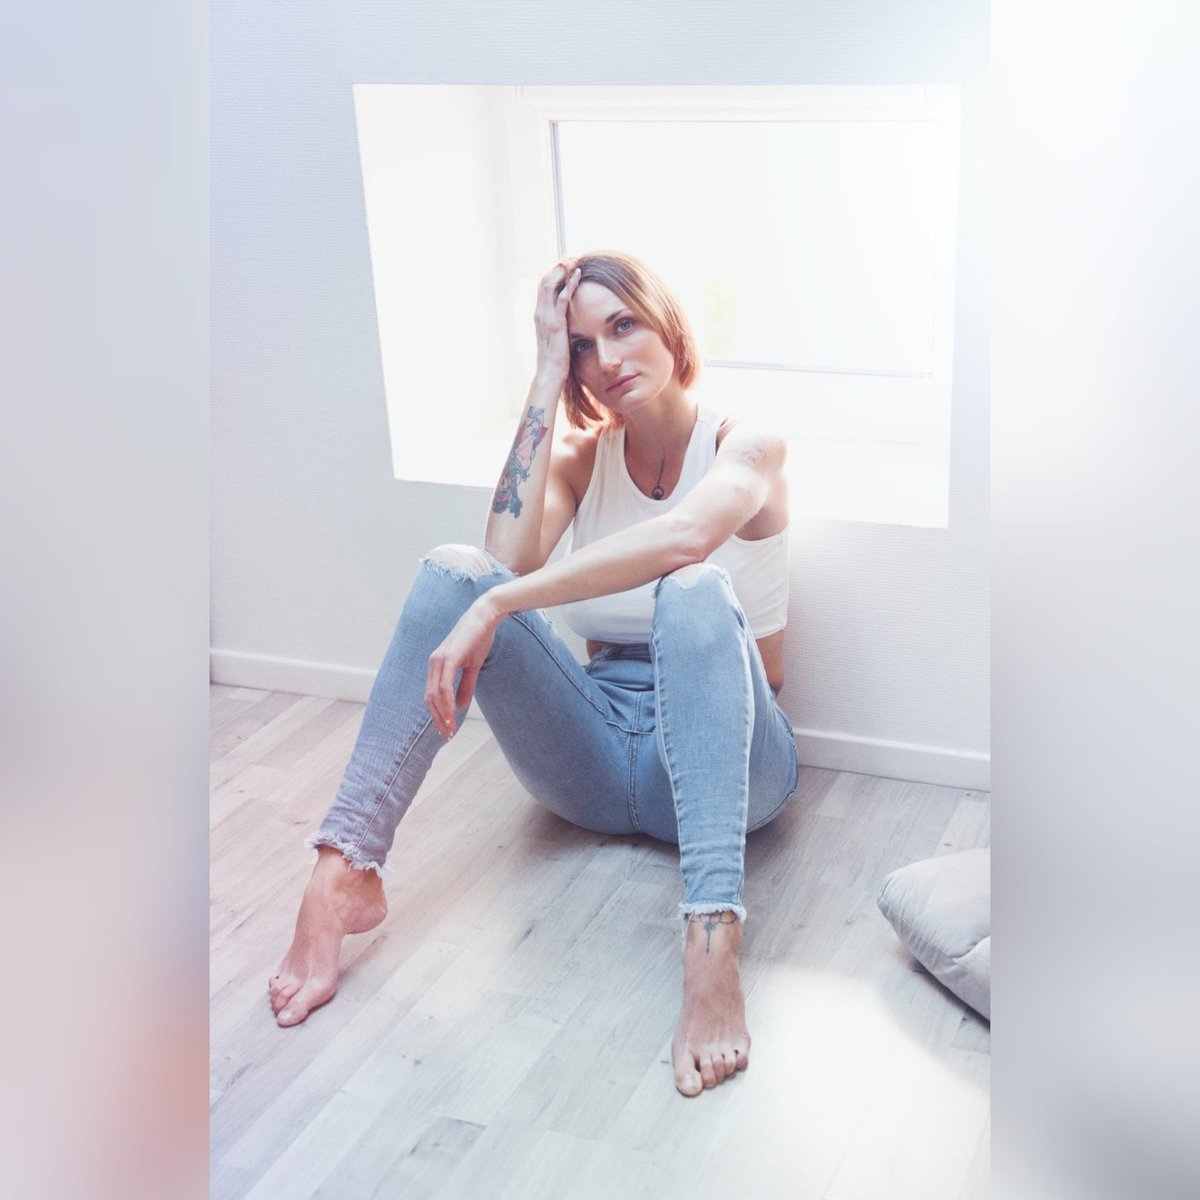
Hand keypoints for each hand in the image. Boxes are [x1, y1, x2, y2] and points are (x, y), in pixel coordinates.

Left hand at [425, 595, 504, 736]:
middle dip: (438, 718)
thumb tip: (460, 706)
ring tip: (451, 728)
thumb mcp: (472, 667)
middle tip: (448, 734)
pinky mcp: (448, 658)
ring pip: (435, 695)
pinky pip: (444, 685)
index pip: (432, 696)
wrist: (485, 617)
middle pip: (430, 699)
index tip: (447, 729)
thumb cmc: (479, 638)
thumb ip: (465, 686)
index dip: (438, 714)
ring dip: (443, 714)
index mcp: (437, 665)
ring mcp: (439, 660)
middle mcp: (434, 663)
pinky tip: (453, 713)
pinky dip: (447, 702)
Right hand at [533, 261, 581, 385]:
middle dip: (558, 266)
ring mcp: (546, 318)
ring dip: (563, 270)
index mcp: (540, 315)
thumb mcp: (556, 337)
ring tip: (575, 261)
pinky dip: (570, 284)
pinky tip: (579, 275)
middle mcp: (540, 313)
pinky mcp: (556, 324)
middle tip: (572, 257)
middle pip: (545, 280)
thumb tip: (567, 320)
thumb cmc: (556, 359)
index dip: (554, 273)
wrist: (550, 374)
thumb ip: (559, 325)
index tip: (566, 265)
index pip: (544, 286)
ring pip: (550, 284)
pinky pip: (562, 298)